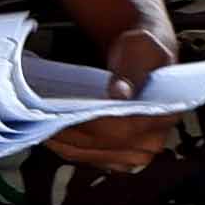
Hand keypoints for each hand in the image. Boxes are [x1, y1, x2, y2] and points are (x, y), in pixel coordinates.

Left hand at [45, 19, 186, 175]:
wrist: (140, 58)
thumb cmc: (142, 50)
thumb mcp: (141, 48)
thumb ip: (132, 69)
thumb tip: (120, 92)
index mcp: (163, 115)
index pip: (123, 127)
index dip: (91, 122)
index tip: (65, 111)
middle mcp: (151, 140)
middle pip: (102, 144)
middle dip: (70, 130)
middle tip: (44, 115)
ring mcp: (133, 152)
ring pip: (89, 154)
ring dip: (62, 140)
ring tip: (41, 121)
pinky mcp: (116, 155)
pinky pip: (85, 156)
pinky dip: (64, 145)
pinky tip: (49, 130)